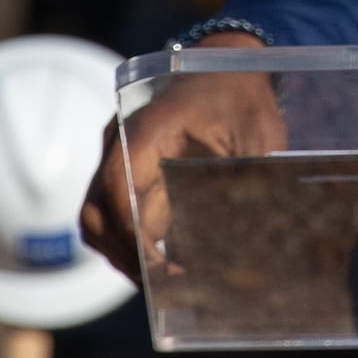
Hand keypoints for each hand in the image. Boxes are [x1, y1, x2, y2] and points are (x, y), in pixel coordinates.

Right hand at [82, 34, 285, 279]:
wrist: (227, 65)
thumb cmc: (243, 97)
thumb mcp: (259, 136)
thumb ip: (249, 183)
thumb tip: (250, 246)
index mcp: (148, 129)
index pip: (118, 189)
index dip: (135, 239)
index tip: (163, 274)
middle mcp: (122, 142)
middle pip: (97, 211)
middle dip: (126, 257)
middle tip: (164, 292)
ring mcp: (120, 156)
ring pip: (98, 217)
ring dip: (124, 254)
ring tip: (164, 287)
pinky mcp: (129, 170)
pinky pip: (114, 212)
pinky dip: (132, 242)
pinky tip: (163, 265)